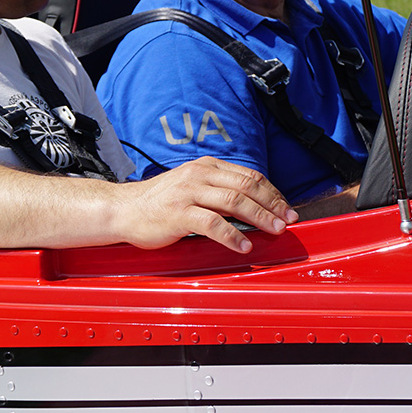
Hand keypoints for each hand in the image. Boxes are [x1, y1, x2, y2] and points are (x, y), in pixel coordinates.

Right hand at [109, 157, 296, 252]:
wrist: (124, 209)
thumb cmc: (159, 202)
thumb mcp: (191, 186)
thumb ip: (217, 190)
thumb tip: (252, 205)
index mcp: (206, 166)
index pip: (248, 176)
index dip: (272, 192)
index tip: (286, 207)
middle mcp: (199, 175)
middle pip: (247, 187)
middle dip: (272, 204)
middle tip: (287, 220)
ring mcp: (189, 193)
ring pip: (234, 202)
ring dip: (260, 218)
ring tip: (274, 230)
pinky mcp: (179, 214)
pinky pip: (213, 224)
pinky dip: (233, 236)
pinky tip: (244, 246)